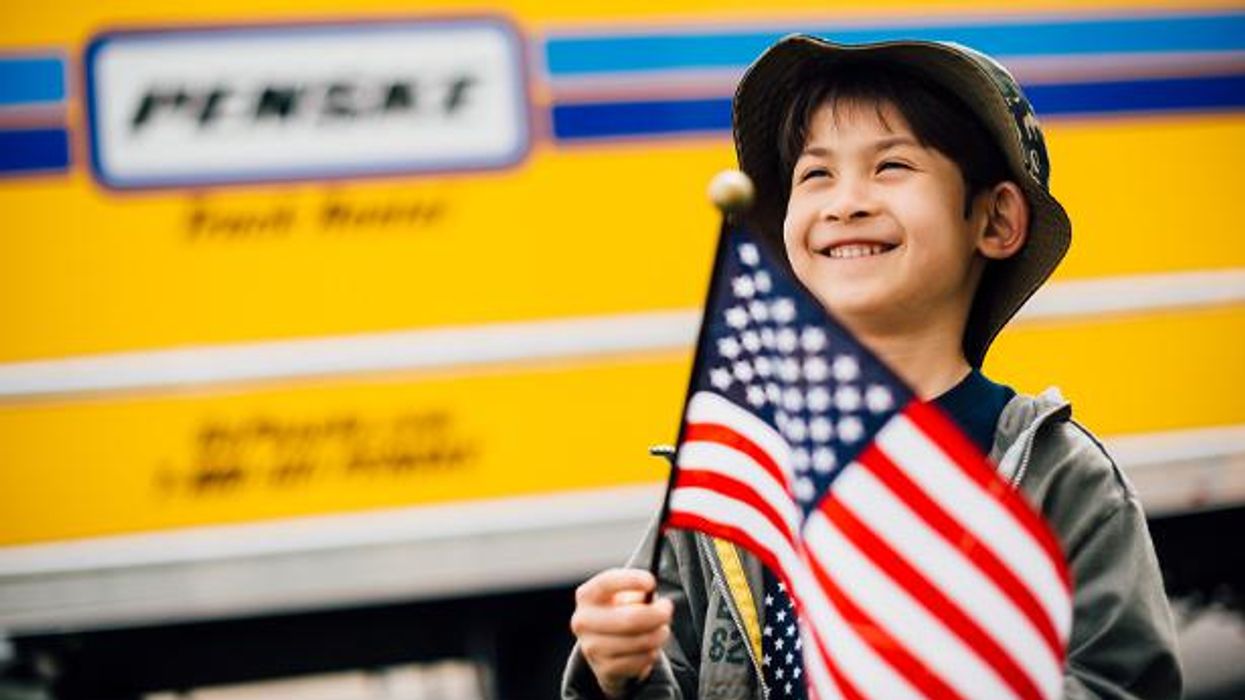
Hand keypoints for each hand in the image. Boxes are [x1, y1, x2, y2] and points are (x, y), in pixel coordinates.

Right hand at [570, 568, 673, 698]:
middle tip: (667, 610)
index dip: (631, 580)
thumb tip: (652, 596)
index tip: (651, 582)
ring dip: (658, 636)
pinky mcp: (604, 669)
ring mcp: (591, 648)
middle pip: (630, 618)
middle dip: (657, 614)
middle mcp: (583, 621)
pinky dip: (651, 654)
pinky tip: (649, 648)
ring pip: (640, 641)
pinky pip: (640, 661)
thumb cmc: (619, 612)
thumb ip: (637, 592)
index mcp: (586, 596)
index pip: (606, 583)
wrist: (605, 648)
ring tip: (660, 631)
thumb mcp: (624, 596)